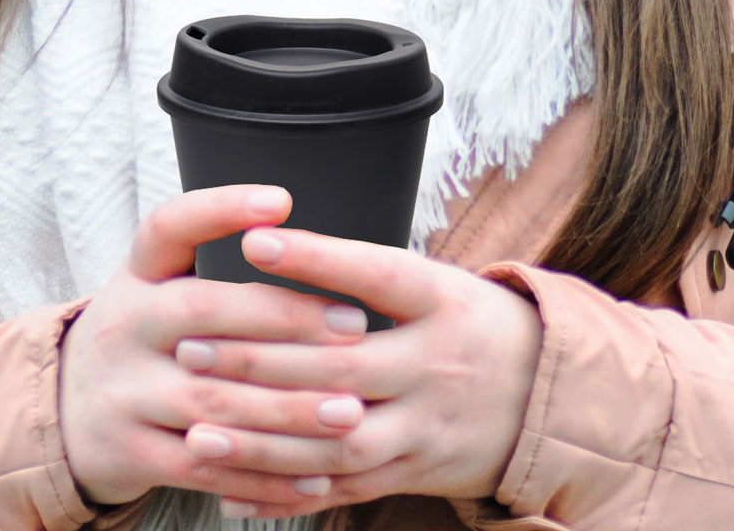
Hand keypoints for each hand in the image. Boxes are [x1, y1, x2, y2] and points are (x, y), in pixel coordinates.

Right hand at [58, 187, 373, 515]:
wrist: (67, 412)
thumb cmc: (146, 337)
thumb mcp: (157, 285)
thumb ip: (211, 257)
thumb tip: (308, 232)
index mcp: (137, 275)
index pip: (169, 226)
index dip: (221, 208)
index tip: (281, 199)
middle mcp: (124, 325)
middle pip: (204, 312)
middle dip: (286, 318)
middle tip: (355, 326)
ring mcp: (123, 392)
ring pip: (214, 400)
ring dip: (290, 408)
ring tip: (351, 410)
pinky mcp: (131, 452)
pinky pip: (206, 467)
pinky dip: (265, 474)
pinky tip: (317, 472)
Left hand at [166, 220, 543, 512]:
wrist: (543, 398)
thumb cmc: (467, 325)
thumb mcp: (438, 284)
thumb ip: (367, 273)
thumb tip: (274, 240)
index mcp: (443, 304)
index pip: (376, 275)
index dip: (317, 259)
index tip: (253, 241)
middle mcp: (435, 366)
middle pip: (341, 367)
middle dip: (260, 361)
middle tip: (191, 349)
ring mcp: (424, 427)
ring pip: (336, 440)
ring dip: (262, 441)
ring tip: (197, 431)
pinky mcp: (411, 473)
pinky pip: (343, 489)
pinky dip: (286, 493)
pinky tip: (233, 488)